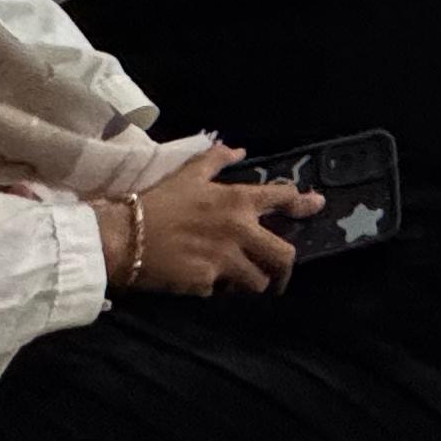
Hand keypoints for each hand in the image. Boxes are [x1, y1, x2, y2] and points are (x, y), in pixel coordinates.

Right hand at [99, 144, 310, 294]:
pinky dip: (218, 287)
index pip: (283, 198)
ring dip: (251, 281)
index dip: (303, 203)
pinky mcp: (207, 283)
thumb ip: (217, 160)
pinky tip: (205, 280)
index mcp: (237, 201)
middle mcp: (239, 231)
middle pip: (284, 256)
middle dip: (285, 269)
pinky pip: (223, 290)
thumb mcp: (188, 173)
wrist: (123, 237)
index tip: (316, 206)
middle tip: (279, 275)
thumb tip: (238, 150)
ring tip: (238, 279)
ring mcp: (224, 259)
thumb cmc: (157, 201)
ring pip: (258, 280)